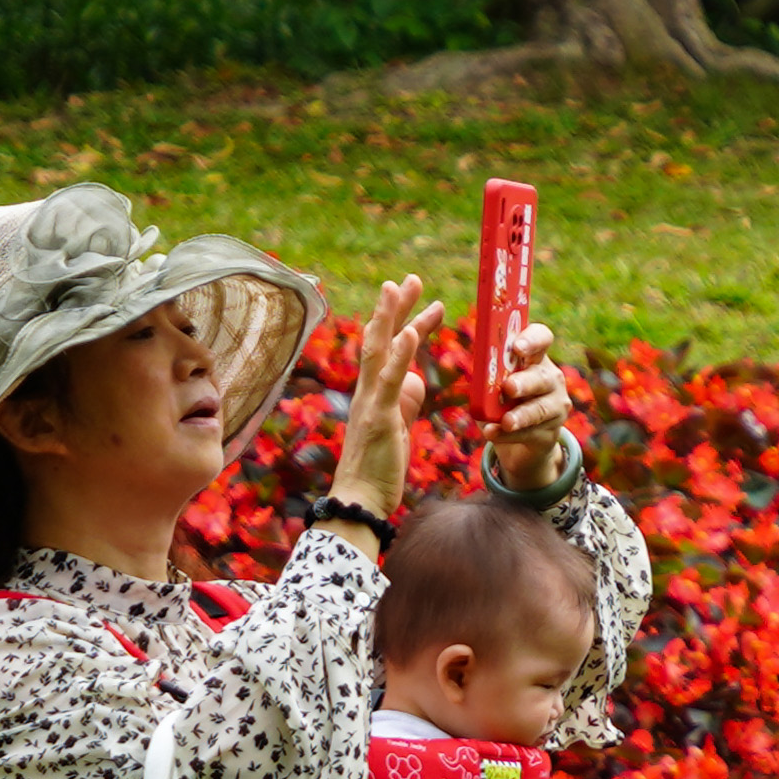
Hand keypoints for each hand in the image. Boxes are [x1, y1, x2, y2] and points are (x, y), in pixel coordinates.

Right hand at [328, 277, 438, 521]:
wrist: (361, 500)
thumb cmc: (379, 468)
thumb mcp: (398, 427)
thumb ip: (404, 401)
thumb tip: (415, 378)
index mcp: (374, 392)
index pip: (387, 347)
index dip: (401, 320)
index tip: (416, 297)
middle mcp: (367, 390)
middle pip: (379, 338)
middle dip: (395, 307)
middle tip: (410, 278)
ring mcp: (371, 401)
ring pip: (378, 350)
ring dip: (391, 317)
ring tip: (401, 287)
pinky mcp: (380, 418)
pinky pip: (390, 381)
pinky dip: (399, 355)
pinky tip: (409, 332)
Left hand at [486, 317, 578, 497]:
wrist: (519, 444)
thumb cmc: (503, 402)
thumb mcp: (494, 384)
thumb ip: (488, 375)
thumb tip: (478, 374)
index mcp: (535, 358)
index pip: (542, 338)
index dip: (532, 340)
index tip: (516, 347)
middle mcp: (551, 379)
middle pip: (542, 376)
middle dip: (525, 382)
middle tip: (509, 387)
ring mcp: (556, 406)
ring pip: (540, 408)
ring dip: (521, 415)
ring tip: (506, 421)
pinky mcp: (551, 433)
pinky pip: (531, 433)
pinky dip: (508, 435)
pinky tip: (493, 433)